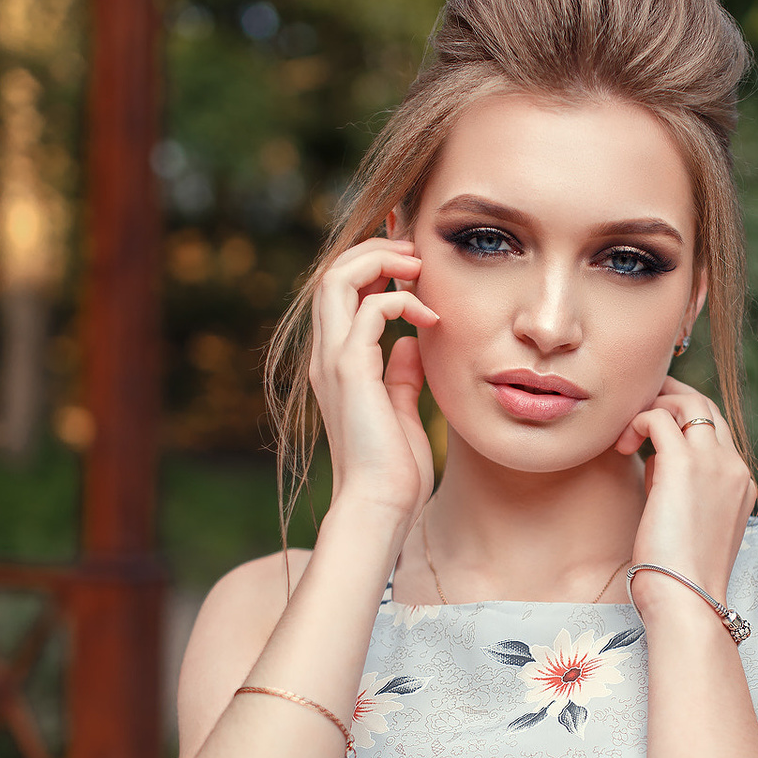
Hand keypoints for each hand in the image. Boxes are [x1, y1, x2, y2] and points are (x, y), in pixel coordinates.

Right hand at [309, 237, 439, 526]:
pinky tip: (430, 317)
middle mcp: (327, 356)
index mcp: (337, 364)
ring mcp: (334, 362)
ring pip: (337, 279)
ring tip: (418, 266)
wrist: (381, 506)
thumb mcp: (402, 412)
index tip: (413, 266)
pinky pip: (370, 310)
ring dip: (380, 262)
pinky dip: (401, 300)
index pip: (341, 295)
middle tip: (416, 252)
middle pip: (331, 274)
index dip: (371, 267)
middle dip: (373, 251)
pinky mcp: (351, 371)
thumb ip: (401, 376)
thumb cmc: (394, 471)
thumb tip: (412, 345)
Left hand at [613, 376, 757, 606]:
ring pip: (688, 403)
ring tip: (626, 431)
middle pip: (706, 406)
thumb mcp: (689, 525)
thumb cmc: (679, 576)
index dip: (683, 423)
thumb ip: (679, 490)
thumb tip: (653, 464)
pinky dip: (638, 422)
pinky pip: (660, 417)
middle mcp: (734, 467)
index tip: (653, 429)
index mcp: (740, 484)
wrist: (687, 599)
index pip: (716, 431)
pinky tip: (623, 446)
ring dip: (654, 406)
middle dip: (669, 398)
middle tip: (637, 407)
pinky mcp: (683, 465)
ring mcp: (713, 463)